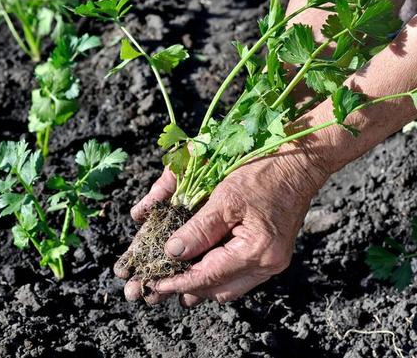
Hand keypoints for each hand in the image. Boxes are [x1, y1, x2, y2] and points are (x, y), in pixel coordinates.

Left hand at [114, 146, 329, 305]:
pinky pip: (240, 276)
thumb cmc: (262, 173)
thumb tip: (171, 253)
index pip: (208, 277)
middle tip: (158, 286)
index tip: (154, 284)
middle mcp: (268, 264)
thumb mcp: (225, 198)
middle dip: (187, 289)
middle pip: (218, 289)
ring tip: (173, 282)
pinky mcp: (272, 255)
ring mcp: (273, 262)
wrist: (299, 162)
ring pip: (229, 287)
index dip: (178, 282)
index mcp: (257, 251)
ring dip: (201, 285)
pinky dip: (217, 274)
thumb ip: (198, 229)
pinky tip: (198, 268)